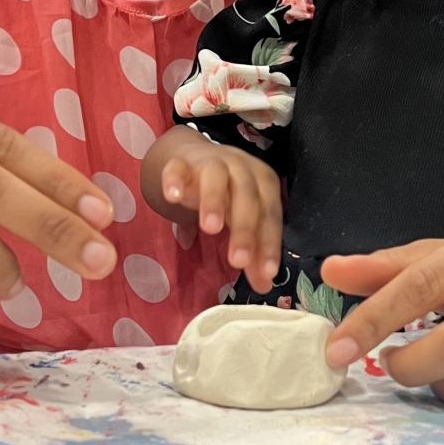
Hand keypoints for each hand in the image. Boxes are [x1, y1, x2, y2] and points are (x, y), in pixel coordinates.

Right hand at [159, 141, 281, 293]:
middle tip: (237, 261)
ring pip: (216, 177)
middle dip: (244, 229)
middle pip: (247, 196)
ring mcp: (212, 162)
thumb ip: (253, 251)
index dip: (270, 243)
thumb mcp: (242, 220)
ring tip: (210, 229)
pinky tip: (173, 197)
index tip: (267, 273)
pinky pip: (178, 168)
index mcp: (263, 183)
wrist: (197, 158)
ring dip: (215, 201)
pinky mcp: (182, 162)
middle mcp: (241, 169)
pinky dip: (175, 180)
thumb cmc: (228, 194)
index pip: (270, 214)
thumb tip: (264, 286)